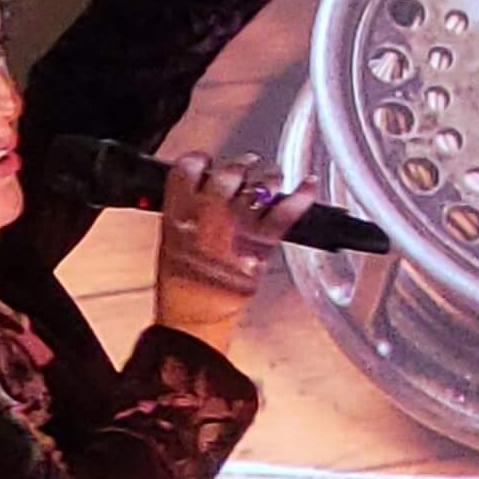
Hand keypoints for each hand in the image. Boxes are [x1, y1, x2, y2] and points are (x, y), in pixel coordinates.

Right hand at [153, 152, 315, 348]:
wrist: (195, 317)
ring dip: (268, 178)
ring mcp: (238, 226)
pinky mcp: (261, 243)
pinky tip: (309, 184)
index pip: (190, 166)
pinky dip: (302, 196)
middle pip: (230, 172)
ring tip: (270, 179)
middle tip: (244, 169)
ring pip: (260, 185)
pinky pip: (286, 213)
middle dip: (239, 167)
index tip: (206, 164)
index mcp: (178, 211)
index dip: (201, 161)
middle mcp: (209, 213)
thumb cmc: (179, 286)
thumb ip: (186, 209)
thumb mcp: (169, 239)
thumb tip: (203, 191)